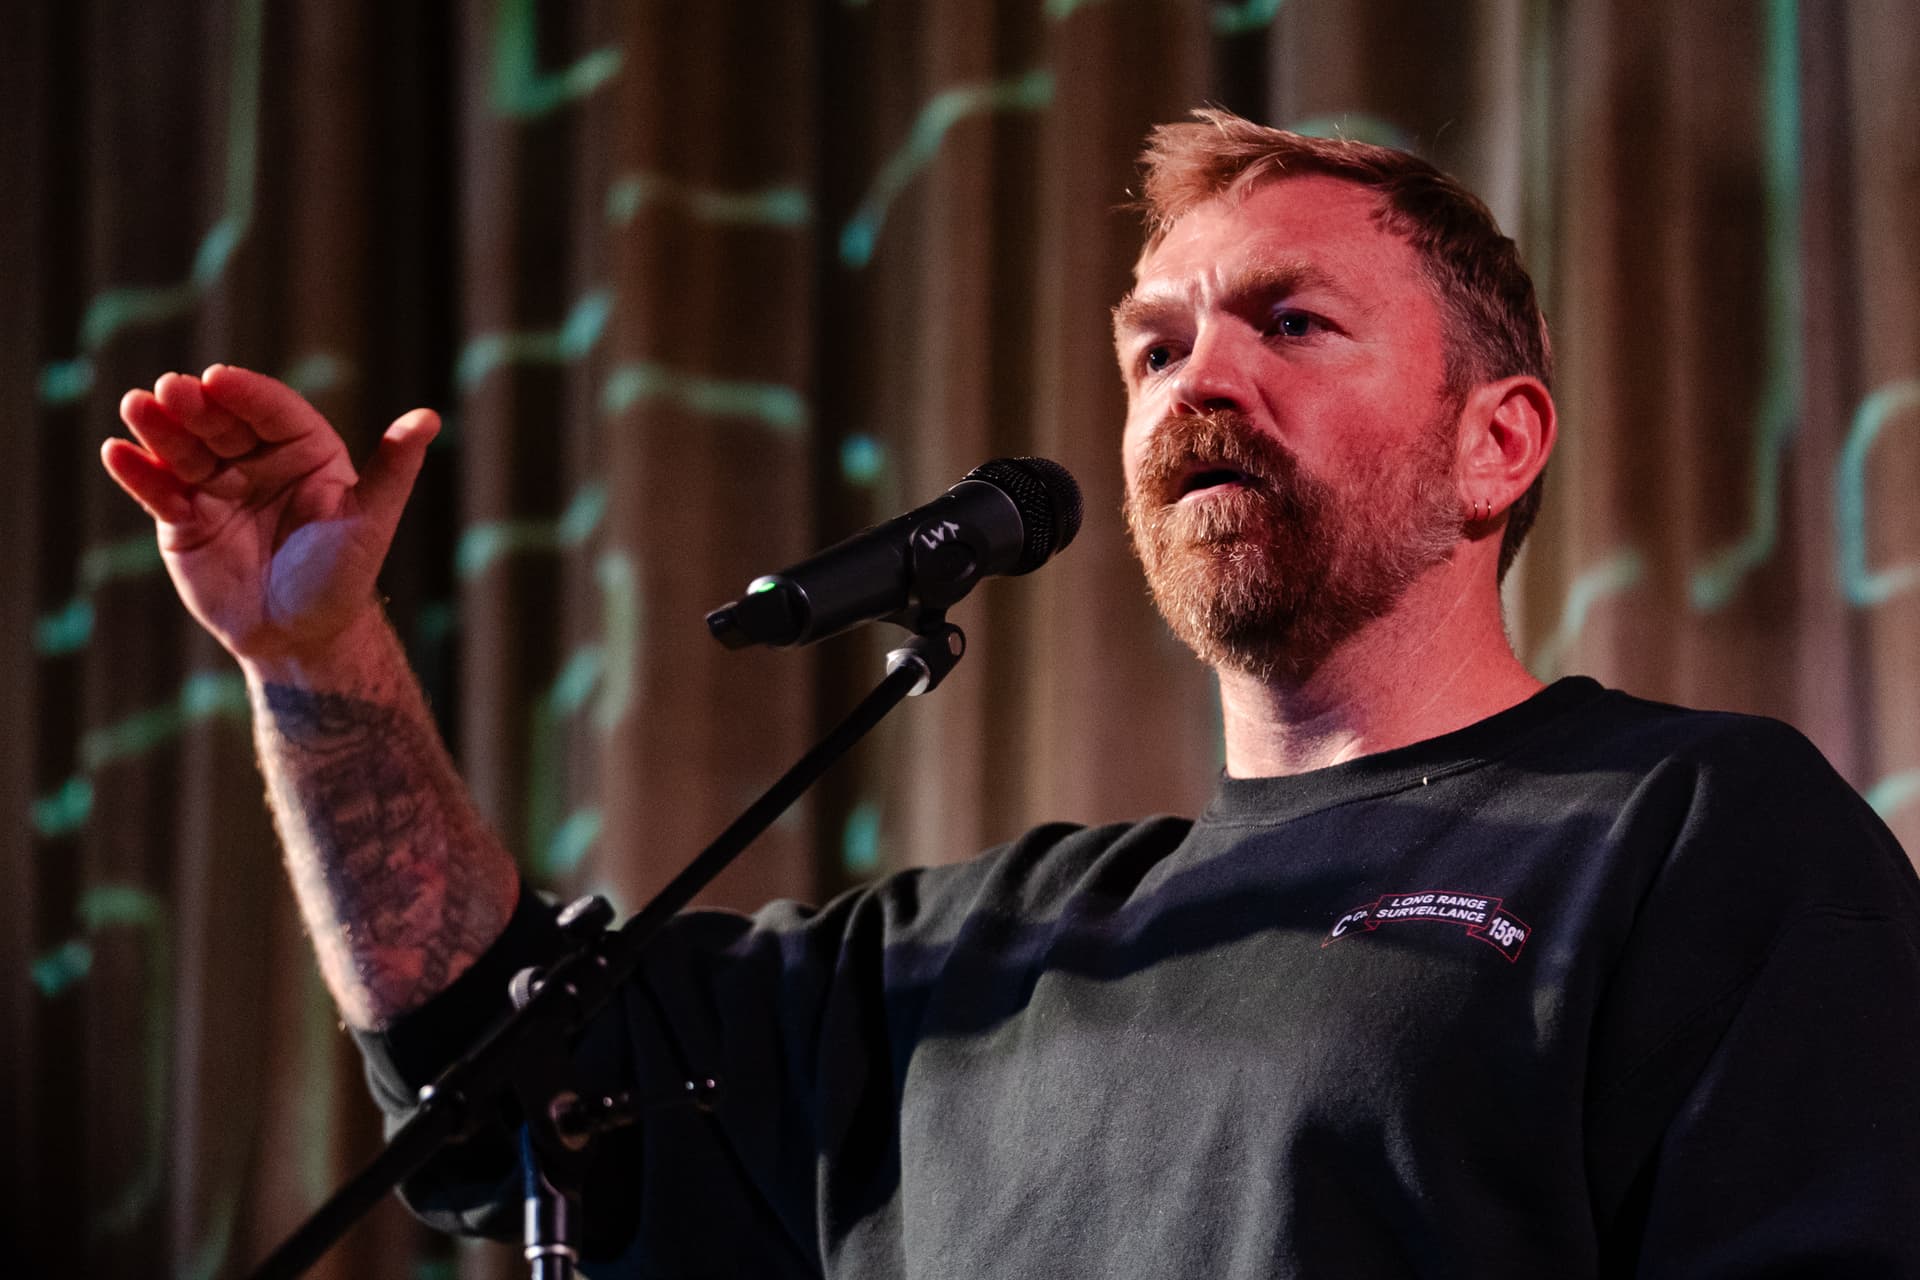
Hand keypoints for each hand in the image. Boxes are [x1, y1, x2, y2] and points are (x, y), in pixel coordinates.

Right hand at [102, 365, 438, 665]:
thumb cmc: (344, 576)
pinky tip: (115, 452)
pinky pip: (158, 490)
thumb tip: (430, 416)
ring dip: (158, 428)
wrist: (300, 637)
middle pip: (221, 423)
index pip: (272, 410)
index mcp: (305, 449)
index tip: (217, 378)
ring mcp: (217, 486)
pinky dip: (137, 472)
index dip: (244, 393)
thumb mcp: (370, 520)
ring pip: (184, 450)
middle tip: (169, 389)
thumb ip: (394, 467)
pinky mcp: (183, 518)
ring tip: (136, 406)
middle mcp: (257, 460)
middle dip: (195, 406)